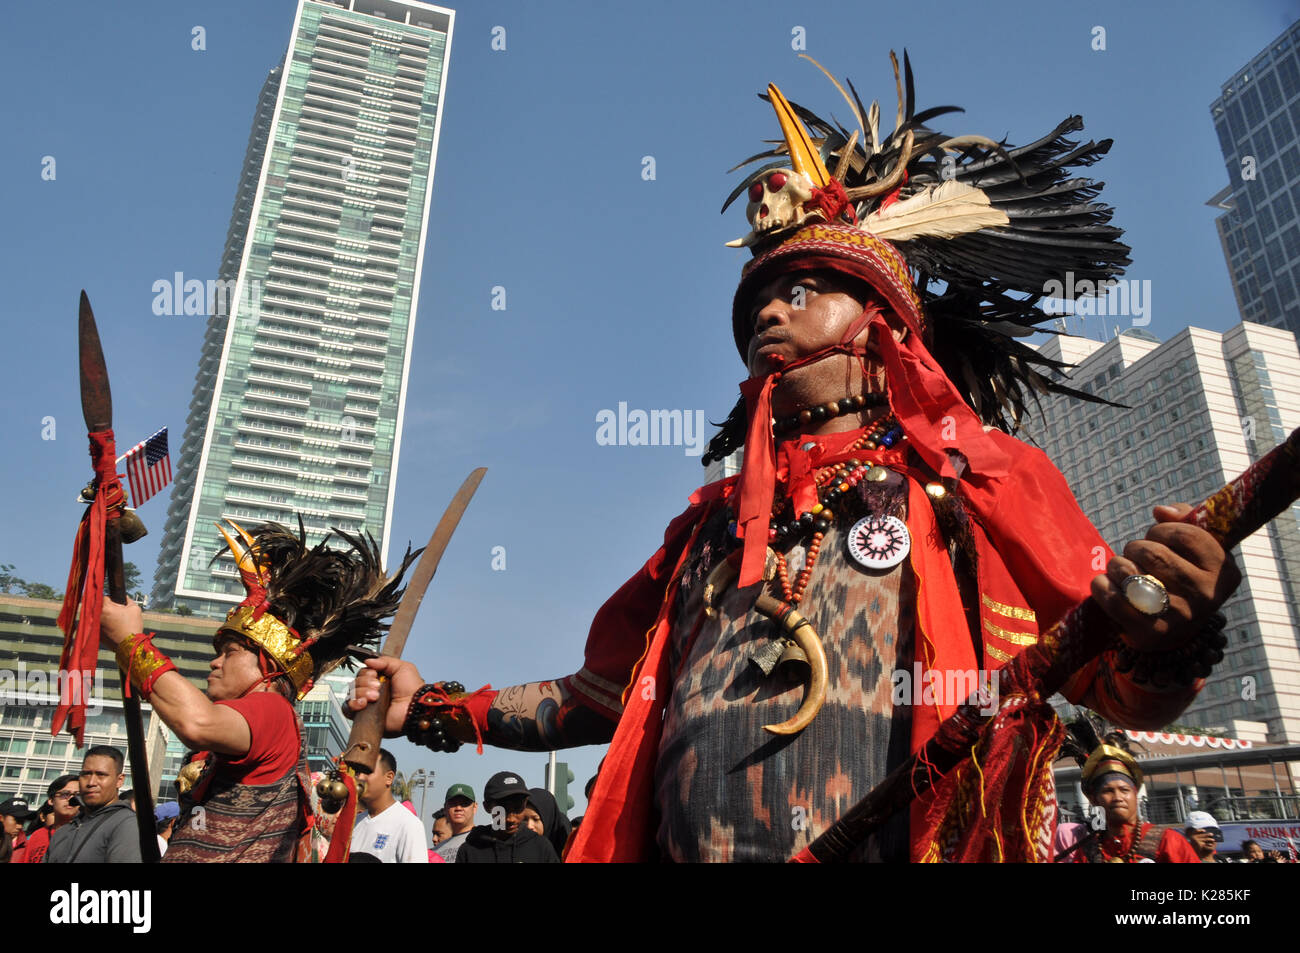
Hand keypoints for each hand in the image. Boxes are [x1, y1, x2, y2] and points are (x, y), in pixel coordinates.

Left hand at [99, 597, 142, 647]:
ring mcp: (95, 626)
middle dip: (108, 609)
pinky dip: (105, 627)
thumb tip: (125, 598)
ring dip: (106, 618)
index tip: (117, 604)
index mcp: (105, 608)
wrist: (130, 644)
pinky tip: (114, 630)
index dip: (112, 599)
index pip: (105, 597)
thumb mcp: (135, 609)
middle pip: (101, 608)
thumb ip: (129, 600)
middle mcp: (97, 616)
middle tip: (118, 614)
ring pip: (100, 618)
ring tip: (116, 622)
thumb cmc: (132, 626)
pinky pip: (100, 627)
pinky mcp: (97, 634)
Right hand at [346, 656, 425, 736]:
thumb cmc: (412, 689)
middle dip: (365, 683)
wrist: (414, 707)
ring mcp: (368, 704)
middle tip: (378, 687)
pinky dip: (354, 703)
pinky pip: (348, 709)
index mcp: (380, 681)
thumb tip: (368, 660)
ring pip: (352, 694)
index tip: (375, 675)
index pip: (362, 674)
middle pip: (355, 683)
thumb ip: (385, 661)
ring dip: (361, 693)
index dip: (366, 674)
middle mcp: (372, 692)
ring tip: (375, 696)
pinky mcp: (364, 716)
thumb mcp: (402, 667)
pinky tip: (364, 703)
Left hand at [1092, 503, 1240, 651]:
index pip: (1186, 535)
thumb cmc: (1181, 578)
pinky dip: (1102, 585)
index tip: (1154, 536)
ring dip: (1117, 565)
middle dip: (1135, 547)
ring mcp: (1180, 617)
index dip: (1160, 530)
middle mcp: (1207, 596)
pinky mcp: (1152, 633)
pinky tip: (1105, 583)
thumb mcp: (1195, 549)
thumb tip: (1161, 511)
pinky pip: (1114, 599)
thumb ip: (1183, 520)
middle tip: (1134, 555)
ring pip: (1131, 572)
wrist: (1174, 630)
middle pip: (1153, 552)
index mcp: (1224, 572)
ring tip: (1122, 570)